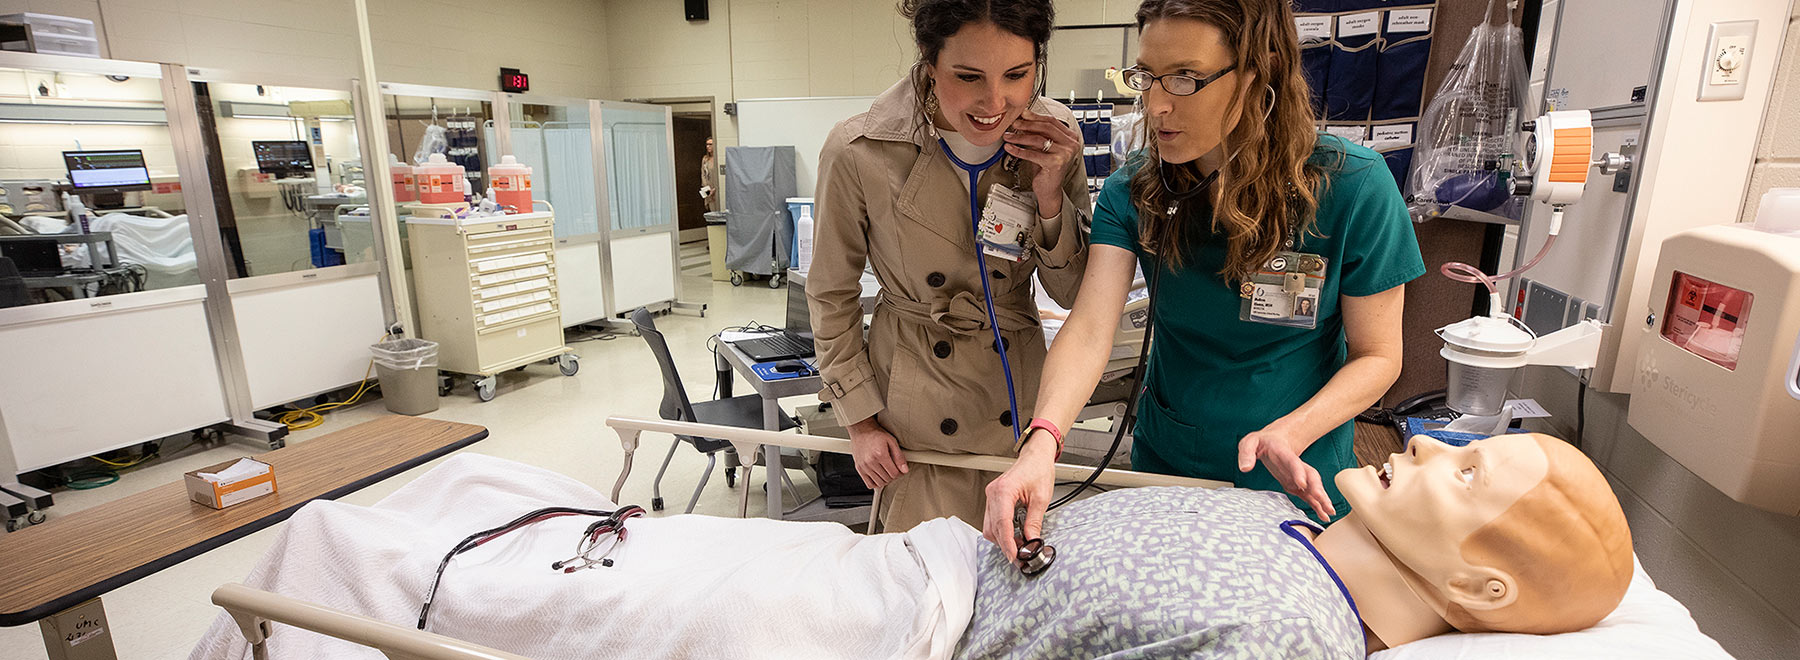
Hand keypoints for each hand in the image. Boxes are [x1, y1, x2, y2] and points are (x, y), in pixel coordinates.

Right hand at [848, 417, 907, 488]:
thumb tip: (904, 470)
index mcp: (880, 454)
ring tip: (886, 472)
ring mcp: (864, 466)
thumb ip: (899, 457)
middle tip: (894, 469)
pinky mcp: (859, 469)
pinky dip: (876, 483)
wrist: (861, 430)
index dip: (900, 473)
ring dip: (885, 480)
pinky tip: (878, 476)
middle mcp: (870, 461)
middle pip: (887, 479)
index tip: (900, 470)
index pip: (894, 473)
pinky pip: (869, 484)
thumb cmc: (876, 435)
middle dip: (893, 476)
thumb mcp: (892, 442)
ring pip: (879, 483)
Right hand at [982, 430, 1057, 565]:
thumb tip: (1032, 541)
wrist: (1036, 457)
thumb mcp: (1041, 499)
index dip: (1008, 543)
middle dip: (1006, 544)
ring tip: (1020, 544)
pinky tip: (1015, 534)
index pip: (1002, 524)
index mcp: (1003, 491)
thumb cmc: (1038, 470)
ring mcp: (991, 496)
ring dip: (1003, 538)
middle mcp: (993, 493)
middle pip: (993, 528)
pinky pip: (993, 520)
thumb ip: (1034, 522)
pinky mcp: (993, 499)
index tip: (1014, 556)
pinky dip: (1002, 530)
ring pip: (990, 527)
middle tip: (1022, 554)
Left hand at [1002, 109, 1082, 219]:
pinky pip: (1033, 154)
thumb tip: (1023, 120)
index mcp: (1071, 137)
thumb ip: (1038, 134)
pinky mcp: (1055, 163)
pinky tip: (1010, 148)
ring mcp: (1065, 154)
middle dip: (1027, 124)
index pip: (1052, 121)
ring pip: (1038, 139)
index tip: (1023, 114)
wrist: (1049, 189)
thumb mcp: (1044, 147)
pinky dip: (1019, 150)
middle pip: (1046, 128)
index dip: (1035, 116)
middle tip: (1014, 124)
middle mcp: (1071, 144)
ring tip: (1009, 136)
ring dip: (1020, 137)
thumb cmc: (1046, 168)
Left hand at [1238, 429, 1335, 518]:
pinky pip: (1308, 494)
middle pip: (1310, 476)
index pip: (1293, 463)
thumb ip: (1246, 453)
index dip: (1299, 473)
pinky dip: (1316, 504)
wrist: (1273, 439)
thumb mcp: (1249, 443)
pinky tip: (1323, 514)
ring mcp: (1297, 475)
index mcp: (1283, 453)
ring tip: (1329, 513)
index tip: (1302, 484)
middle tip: (1324, 502)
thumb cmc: (1261, 441)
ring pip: (1313, 486)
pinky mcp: (1296, 483)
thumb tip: (1245, 468)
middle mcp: (1295, 465)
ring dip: (1322, 499)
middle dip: (1318, 489)